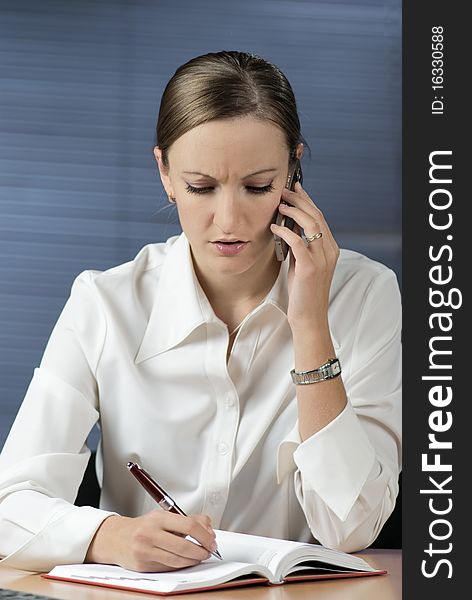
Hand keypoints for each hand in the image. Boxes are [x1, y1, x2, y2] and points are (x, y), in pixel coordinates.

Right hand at [85, 510, 216, 571]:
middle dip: (201, 551)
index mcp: (158, 518)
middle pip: (184, 546)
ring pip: (177, 560)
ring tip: (199, 556)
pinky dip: (180, 565)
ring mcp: (145, 550)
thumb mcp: (164, 516)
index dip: (204, 536)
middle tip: (208, 551)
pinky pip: (168, 568)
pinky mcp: (143, 565)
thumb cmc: (143, 527)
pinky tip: (185, 561)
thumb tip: (208, 527)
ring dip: (193, 560)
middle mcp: (150, 533)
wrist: (116, 538)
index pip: (189, 526)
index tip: (211, 540)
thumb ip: (187, 519)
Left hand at [270, 181, 339, 329]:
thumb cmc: (303, 293)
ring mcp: (322, 259)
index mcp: (330, 249)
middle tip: (284, 191)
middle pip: (316, 216)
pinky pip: (298, 242)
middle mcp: (329, 251)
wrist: (309, 317)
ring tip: (279, 205)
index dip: (307, 201)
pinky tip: (275, 227)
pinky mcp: (311, 268)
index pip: (320, 217)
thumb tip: (288, 227)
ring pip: (311, 224)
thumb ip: (300, 246)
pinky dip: (286, 231)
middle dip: (299, 200)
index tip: (295, 189)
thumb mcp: (303, 264)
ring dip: (294, 211)